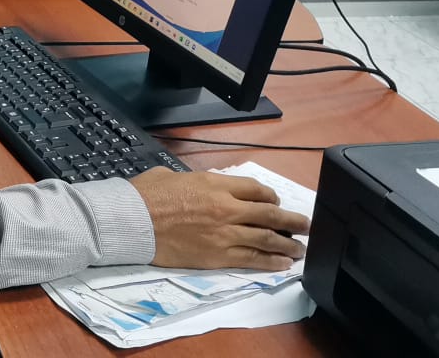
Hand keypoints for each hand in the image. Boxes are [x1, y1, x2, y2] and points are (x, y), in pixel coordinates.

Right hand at [130, 167, 309, 271]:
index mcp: (215, 183)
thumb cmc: (145, 195)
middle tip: (306, 225)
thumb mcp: (171, 175)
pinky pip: (252, 259)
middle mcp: (226, 207)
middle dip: (293, 221)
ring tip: (301, 248)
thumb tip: (198, 186)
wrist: (132, 220)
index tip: (275, 203)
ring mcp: (224, 233)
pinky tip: (283, 263)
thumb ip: (194, 181)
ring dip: (288, 244)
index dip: (271, 197)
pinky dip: (271, 261)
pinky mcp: (217, 255)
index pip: (256, 190)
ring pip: (267, 238)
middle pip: (270, 214)